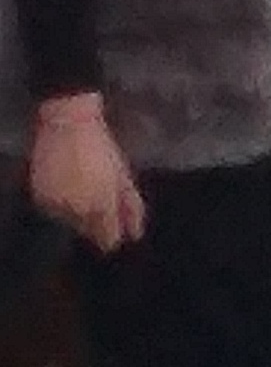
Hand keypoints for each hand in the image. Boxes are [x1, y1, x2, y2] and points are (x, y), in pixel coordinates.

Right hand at [28, 102, 138, 254]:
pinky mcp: (40, 197)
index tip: (114, 235)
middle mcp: (78, 209)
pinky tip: (67, 185)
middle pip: (88, 231)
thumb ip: (132, 207)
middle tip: (97, 197)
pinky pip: (54, 210)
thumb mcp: (123, 178)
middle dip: (95, 222)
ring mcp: (57, 204)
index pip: (107, 238)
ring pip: (70, 222)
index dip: (112, 239)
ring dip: (77, 213)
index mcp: (103, 205)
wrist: (68, 127)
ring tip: (82, 186)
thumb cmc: (102, 150)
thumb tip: (135, 234)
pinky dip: (60, 204)